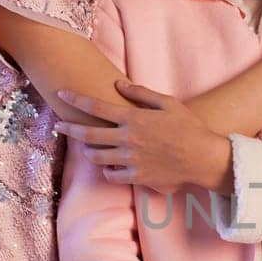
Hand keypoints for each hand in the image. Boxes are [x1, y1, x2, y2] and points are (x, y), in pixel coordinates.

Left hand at [56, 82, 229, 192]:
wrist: (203, 158)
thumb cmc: (189, 127)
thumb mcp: (168, 103)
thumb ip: (141, 94)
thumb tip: (119, 84)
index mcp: (134, 118)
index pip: (96, 107)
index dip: (75, 100)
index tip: (61, 94)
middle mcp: (128, 139)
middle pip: (87, 135)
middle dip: (68, 129)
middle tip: (58, 126)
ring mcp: (131, 160)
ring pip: (96, 157)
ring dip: (87, 151)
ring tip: (86, 147)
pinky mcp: (137, 177)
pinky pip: (112, 175)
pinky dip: (107, 170)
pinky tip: (109, 166)